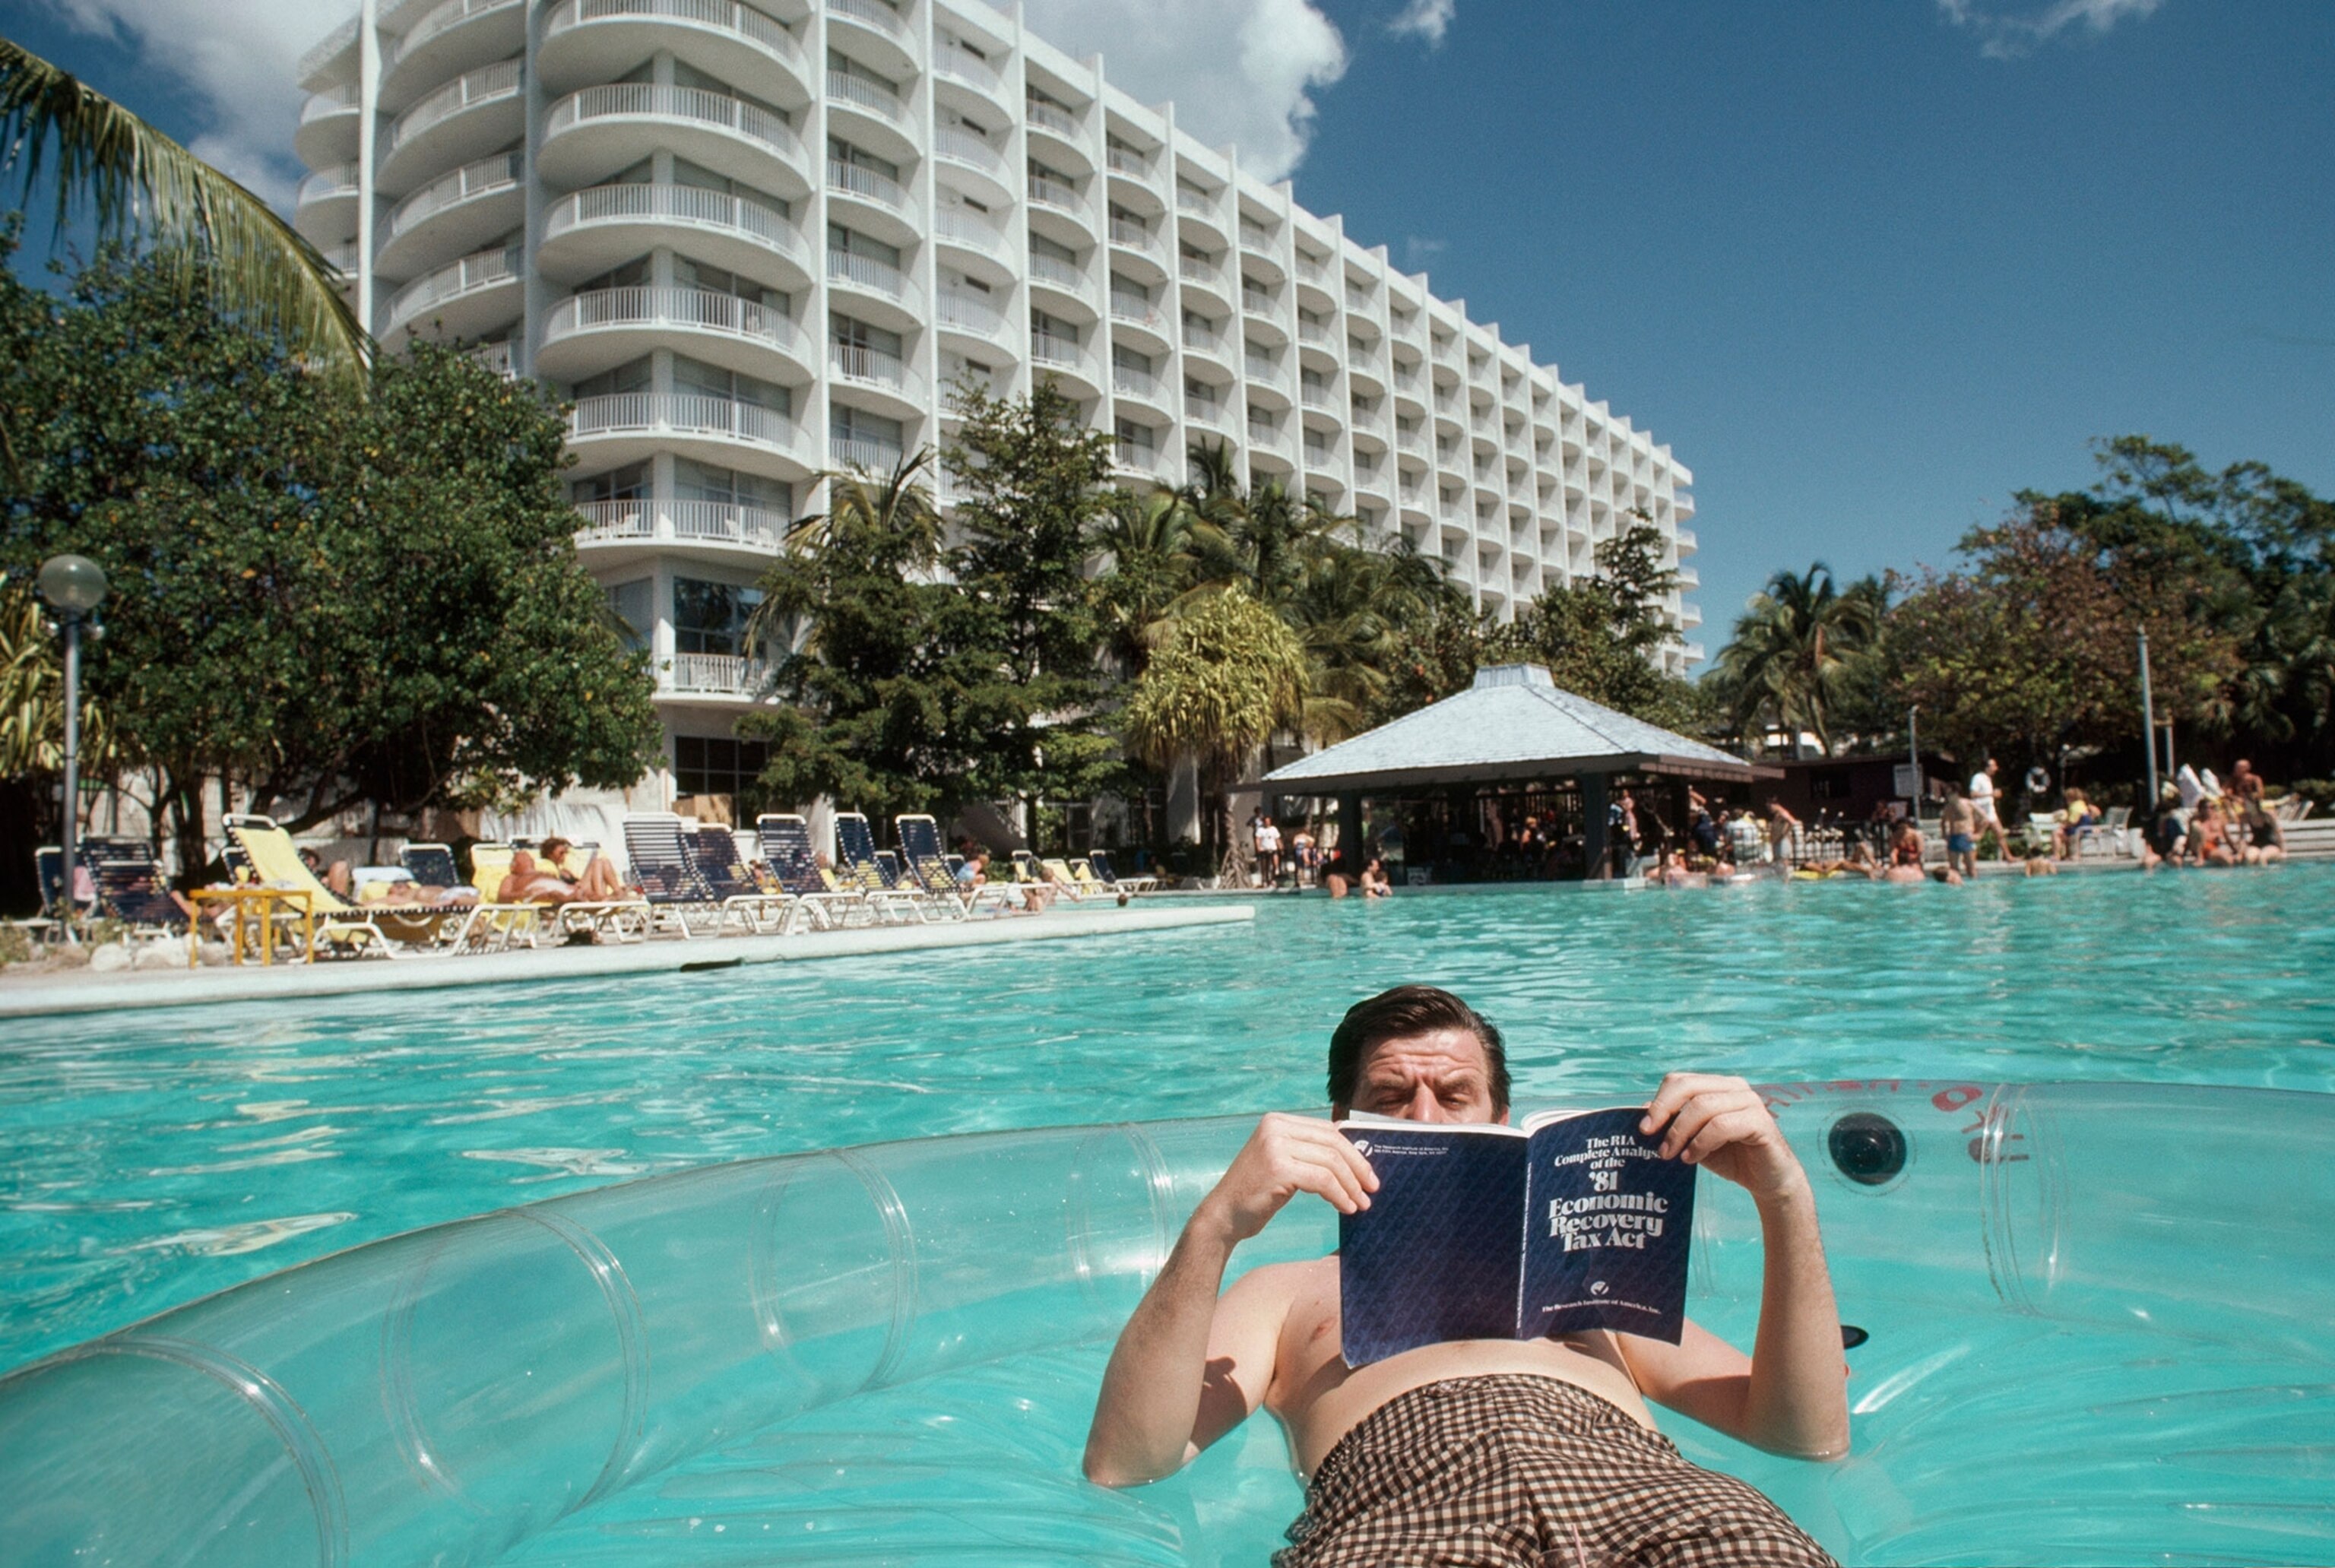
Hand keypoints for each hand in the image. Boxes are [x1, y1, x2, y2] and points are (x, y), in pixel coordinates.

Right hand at [1197, 1113, 1379, 1244]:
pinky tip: (1346, 1209)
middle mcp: (1275, 1126)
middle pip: (1333, 1143)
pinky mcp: (1278, 1167)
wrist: (1223, 1216)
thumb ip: (1308, 1152)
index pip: (1327, 1130)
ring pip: (1331, 1162)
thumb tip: (1353, 1154)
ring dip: (1351, 1186)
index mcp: (1277, 1121)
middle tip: (1372, 1190)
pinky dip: (1340, 1195)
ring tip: (1361, 1204)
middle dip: (1358, 1168)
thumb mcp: (1282, 1163)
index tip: (1368, 1174)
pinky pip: (1322, 1180)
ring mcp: (1275, 1145)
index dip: (1353, 1152)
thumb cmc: (1256, 1193)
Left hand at [1641, 1073, 1807, 1204]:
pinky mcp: (1761, 1122)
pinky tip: (1692, 1158)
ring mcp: (1750, 1102)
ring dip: (1681, 1132)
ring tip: (1671, 1155)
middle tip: (1650, 1137)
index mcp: (1717, 1086)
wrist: (1767, 1181)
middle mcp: (1734, 1088)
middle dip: (1665, 1112)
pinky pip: (1722, 1125)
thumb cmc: (1730, 1158)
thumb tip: (1643, 1112)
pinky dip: (1701, 1142)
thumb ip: (1675, 1124)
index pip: (1680, 1081)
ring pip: (1703, 1106)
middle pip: (1689, 1087)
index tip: (1644, 1128)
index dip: (1659, 1102)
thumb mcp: (1694, 1140)